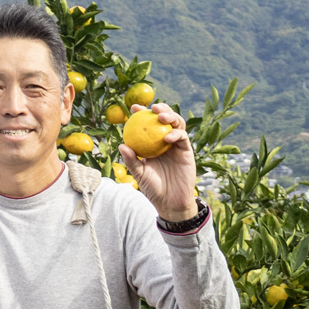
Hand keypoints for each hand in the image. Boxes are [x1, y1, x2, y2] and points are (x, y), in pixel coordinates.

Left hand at [118, 102, 198, 221]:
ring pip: (177, 124)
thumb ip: (131, 160)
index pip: (146, 125)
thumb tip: (121, 145)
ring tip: (161, 116)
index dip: (141, 114)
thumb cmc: (152, 188)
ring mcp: (176, 145)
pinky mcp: (186, 150)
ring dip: (170, 116)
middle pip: (164, 119)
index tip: (133, 107)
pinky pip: (183, 137)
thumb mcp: (139, 174)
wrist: (170, 201)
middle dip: (160, 109)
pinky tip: (167, 137)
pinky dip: (176, 133)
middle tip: (152, 107)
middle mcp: (164, 141)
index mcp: (151, 144)